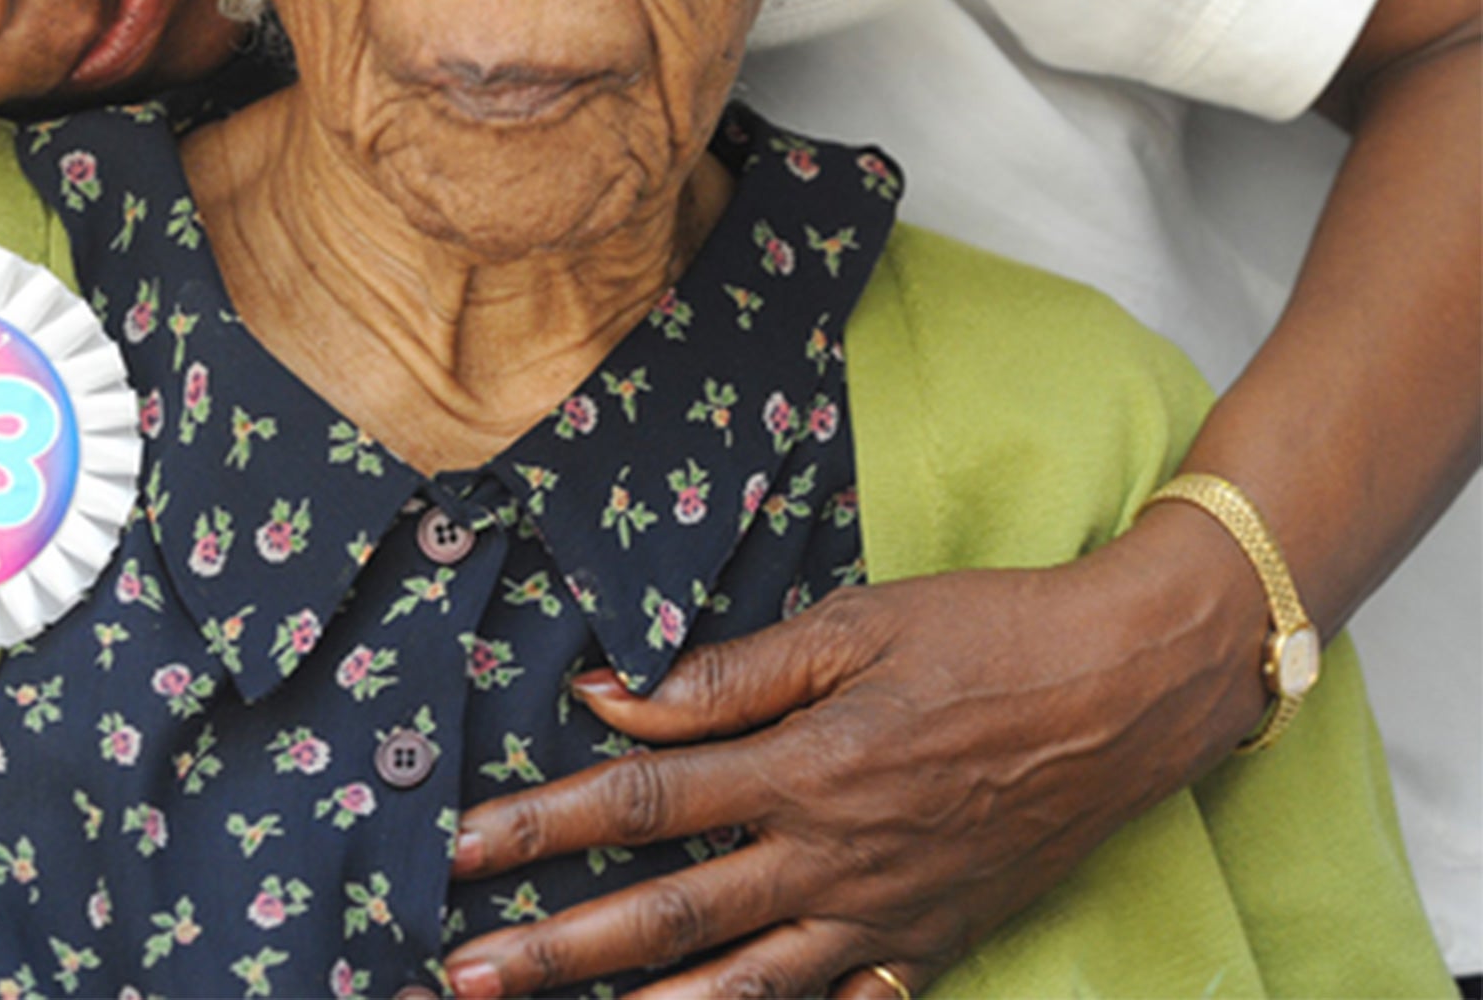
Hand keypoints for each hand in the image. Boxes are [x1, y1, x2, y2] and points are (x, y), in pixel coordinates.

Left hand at [444, 521, 1266, 997]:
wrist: (1129, 687)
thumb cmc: (986, 634)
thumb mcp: (854, 627)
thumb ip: (728, 675)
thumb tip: (613, 695)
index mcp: (803, 767)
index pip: (641, 803)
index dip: (542, 828)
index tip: (461, 848)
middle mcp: (833, 857)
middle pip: (668, 915)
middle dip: (556, 949)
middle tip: (464, 977)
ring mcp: (885, 916)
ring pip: (745, 986)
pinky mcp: (934, 943)